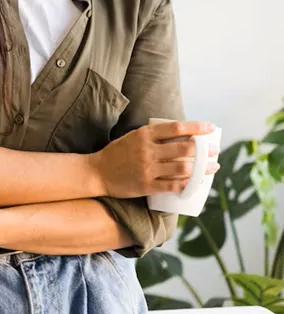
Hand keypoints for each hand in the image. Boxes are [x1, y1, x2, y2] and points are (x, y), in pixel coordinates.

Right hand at [89, 120, 218, 197]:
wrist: (97, 172)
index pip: (176, 128)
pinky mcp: (146, 185)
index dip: (197, 127)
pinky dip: (188, 184)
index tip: (210, 128)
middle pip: (184, 149)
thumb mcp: (133, 137)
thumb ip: (154, 135)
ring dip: (203, 168)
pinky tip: (198, 182)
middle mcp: (146, 151)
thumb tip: (183, 134)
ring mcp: (147, 169)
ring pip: (183, 168)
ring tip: (213, 167)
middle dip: (205, 150)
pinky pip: (173, 185)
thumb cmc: (117, 153)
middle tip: (215, 150)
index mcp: (143, 135)